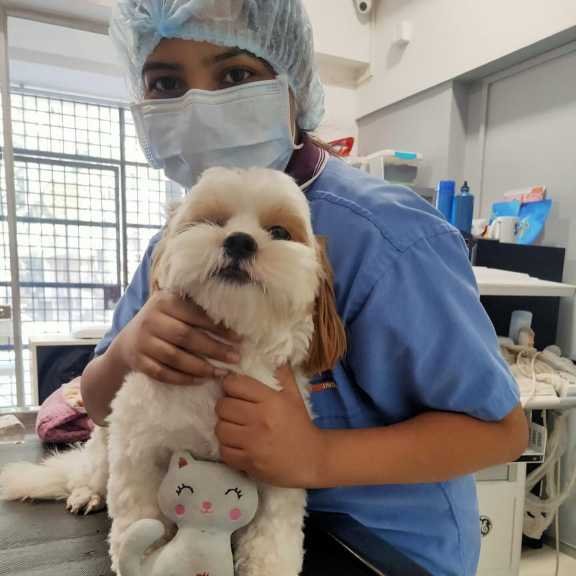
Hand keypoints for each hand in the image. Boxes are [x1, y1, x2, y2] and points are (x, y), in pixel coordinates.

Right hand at [111, 291, 240, 385]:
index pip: (195, 315)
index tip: (239, 338)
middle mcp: (151, 320)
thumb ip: (195, 308)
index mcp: (164, 301)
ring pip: (175, 358)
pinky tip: (201, 380)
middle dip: (214, 348)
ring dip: (202, 367)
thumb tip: (234, 317)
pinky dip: (184, 379)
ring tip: (222, 372)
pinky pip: (164, 374)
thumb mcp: (174, 307)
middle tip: (236, 357)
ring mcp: (143, 342)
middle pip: (187, 337)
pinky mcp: (139, 362)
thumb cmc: (162, 322)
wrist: (128, 341)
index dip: (218, 327)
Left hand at [215, 366, 325, 487]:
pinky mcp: (248, 462)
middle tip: (233, 409)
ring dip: (224, 427)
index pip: (236, 385)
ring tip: (233, 426)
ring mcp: (253, 443)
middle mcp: (260, 420)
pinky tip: (236, 444)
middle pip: (223, 406)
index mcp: (271, 401)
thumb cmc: (300, 424)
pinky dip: (227, 447)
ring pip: (220, 428)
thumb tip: (275, 357)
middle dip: (225, 406)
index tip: (233, 390)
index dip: (229, 385)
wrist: (312, 458)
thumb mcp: (294, 396)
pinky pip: (224, 451)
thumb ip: (283, 375)